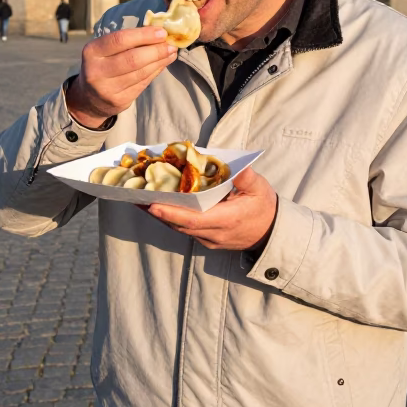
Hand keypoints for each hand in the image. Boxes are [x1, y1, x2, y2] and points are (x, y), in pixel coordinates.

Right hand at [66, 26, 176, 128]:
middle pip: (132, 59)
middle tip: (171, 44)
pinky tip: (163, 64)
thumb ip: (126, 42)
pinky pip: (142, 84)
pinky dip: (155, 72)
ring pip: (140, 73)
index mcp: (92, 52)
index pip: (120, 40)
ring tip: (171, 52)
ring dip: (159, 61)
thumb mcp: (104, 51)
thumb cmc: (102, 66)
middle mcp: (96, 71)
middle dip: (156, 50)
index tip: (162, 32)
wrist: (90, 99)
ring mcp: (107, 89)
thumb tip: (157, 32)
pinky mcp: (118, 101)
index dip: (143, 35)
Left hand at [147, 166, 277, 250]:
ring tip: (139, 197)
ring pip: (179, 227)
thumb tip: (238, 167)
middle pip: (179, 224)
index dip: (172, 212)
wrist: (271, 233)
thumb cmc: (264, 207)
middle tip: (135, 195)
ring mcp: (208, 239)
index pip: (194, 219)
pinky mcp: (205, 239)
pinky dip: (169, 216)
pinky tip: (157, 204)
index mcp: (227, 220)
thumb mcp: (260, 189)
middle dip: (156, 211)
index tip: (153, 204)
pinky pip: (183, 228)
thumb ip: (247, 178)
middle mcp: (214, 233)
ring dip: (159, 214)